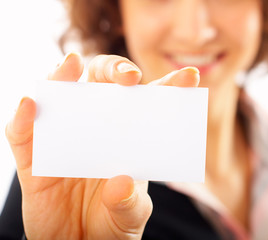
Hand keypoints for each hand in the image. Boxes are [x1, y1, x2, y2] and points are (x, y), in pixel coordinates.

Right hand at [6, 53, 199, 239]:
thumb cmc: (111, 223)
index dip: (168, 86)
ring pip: (60, 98)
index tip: (190, 77)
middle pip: (101, 85)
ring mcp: (63, 140)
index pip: (148, 103)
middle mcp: (95, 130)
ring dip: (62, 77)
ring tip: (71, 65)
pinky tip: (32, 105)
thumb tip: (119, 183)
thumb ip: (129, 203)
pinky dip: (23, 118)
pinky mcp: (33, 159)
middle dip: (115, 70)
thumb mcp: (130, 215)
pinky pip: (23, 134)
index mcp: (126, 137)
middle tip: (129, 77)